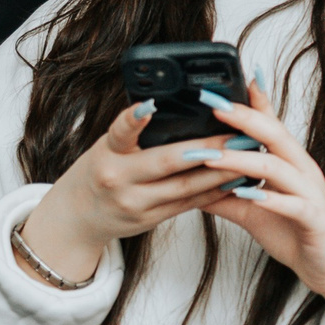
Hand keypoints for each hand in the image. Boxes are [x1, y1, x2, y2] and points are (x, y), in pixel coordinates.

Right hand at [18, 100, 240, 281]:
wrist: (76, 219)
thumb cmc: (96, 174)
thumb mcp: (104, 148)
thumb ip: (131, 134)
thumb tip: (166, 107)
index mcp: (106, 154)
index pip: (120, 132)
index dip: (134, 118)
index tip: (150, 105)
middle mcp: (119, 180)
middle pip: (166, 162)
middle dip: (207, 147)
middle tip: (237, 134)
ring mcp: (136, 204)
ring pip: (186, 187)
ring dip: (221, 171)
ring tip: (248, 155)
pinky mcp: (151, 220)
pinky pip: (188, 204)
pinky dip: (213, 191)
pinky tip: (235, 180)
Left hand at [189, 80, 324, 324]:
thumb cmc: (295, 233)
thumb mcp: (252, 210)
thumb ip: (223, 193)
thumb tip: (189, 181)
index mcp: (287, 162)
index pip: (267, 124)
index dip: (246, 104)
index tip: (218, 87)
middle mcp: (301, 170)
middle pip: (273, 134)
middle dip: (242, 117)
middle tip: (211, 105)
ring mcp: (310, 192)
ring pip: (276, 166)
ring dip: (242, 160)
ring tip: (211, 155)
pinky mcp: (314, 219)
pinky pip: (292, 204)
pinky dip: (269, 198)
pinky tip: (246, 194)